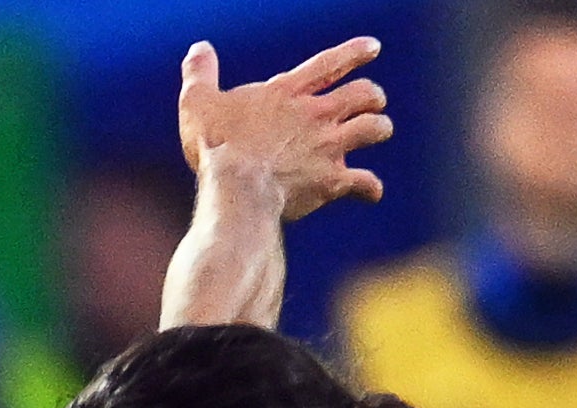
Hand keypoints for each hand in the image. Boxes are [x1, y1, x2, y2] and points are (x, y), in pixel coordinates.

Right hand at [177, 37, 391, 220]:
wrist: (236, 190)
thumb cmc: (217, 147)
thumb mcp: (198, 103)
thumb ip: (200, 74)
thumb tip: (198, 49)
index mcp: (288, 93)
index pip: (330, 63)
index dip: (354, 53)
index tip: (372, 48)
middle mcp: (316, 115)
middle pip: (362, 94)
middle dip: (372, 96)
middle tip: (373, 100)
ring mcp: (328, 148)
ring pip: (373, 129)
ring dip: (379, 128)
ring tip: (379, 130)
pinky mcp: (330, 182)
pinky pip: (362, 182)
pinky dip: (369, 187)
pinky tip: (371, 191)